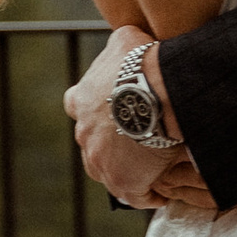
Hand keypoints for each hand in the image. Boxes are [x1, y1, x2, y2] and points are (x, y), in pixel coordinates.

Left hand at [65, 29, 216, 213]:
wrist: (157, 94)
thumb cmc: (141, 64)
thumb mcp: (125, 41)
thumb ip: (119, 46)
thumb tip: (127, 41)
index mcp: (82, 101)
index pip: (76, 104)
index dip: (92, 108)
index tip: (110, 109)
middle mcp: (85, 134)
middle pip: (92, 143)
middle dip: (110, 142)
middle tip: (136, 141)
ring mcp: (100, 161)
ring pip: (108, 172)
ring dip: (126, 170)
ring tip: (150, 170)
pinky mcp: (122, 182)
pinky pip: (135, 195)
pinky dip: (147, 194)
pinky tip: (160, 192)